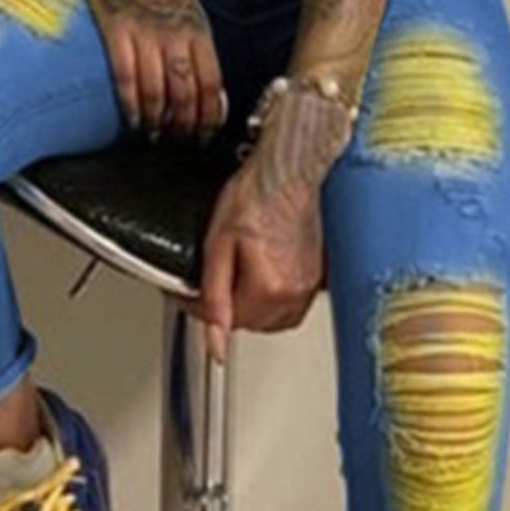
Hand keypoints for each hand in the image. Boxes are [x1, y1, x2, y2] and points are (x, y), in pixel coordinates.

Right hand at [77, 0, 225, 139]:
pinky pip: (126, 79)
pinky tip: (134, 120)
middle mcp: (175, 35)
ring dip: (157, 121)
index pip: (210, 85)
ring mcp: (145, 34)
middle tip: (178, 140)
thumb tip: (205, 92)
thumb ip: (197, 49)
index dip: (208, 117)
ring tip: (155, 134)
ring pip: (157, 92)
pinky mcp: (117, 32)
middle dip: (183, 125)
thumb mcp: (190, 12)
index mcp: (198, 31)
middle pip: (185, 94)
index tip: (204, 135)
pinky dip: (132, 106)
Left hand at [187, 84, 354, 360]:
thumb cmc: (256, 194)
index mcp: (269, 289)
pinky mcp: (317, 276)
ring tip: (238, 280)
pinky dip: (274, 301)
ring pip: (274, 321)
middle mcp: (294, 293)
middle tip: (213, 280)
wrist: (288, 170)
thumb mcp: (218, 246)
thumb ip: (213, 298)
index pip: (229, 322)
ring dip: (253, 310)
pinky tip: (264, 279)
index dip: (204, 308)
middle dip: (230, 309)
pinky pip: (292, 306)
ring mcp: (310, 286)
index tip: (192, 290)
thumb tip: (213, 341)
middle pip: (253, 325)